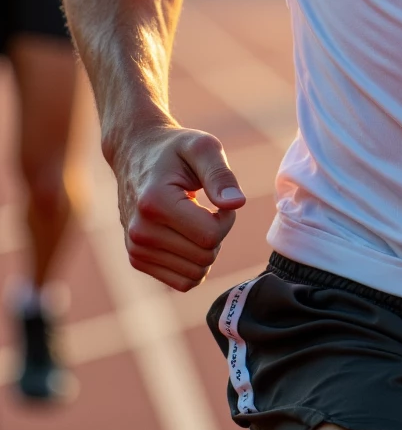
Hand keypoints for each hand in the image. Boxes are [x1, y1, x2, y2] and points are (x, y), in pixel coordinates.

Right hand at [110, 124, 245, 291]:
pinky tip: (186, 236)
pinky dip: (193, 264)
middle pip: (204, 257)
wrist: (136, 154)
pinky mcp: (137, 259)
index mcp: (155, 203)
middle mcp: (140, 230)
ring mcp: (136, 248)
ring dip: (205, 250)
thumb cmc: (175, 150)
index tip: (218, 198)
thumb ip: (221, 175)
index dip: (226, 218)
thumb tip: (236, 204)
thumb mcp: (203, 148)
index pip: (211, 236)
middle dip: (216, 234)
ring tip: (193, 220)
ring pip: (195, 274)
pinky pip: (182, 282)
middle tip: (205, 208)